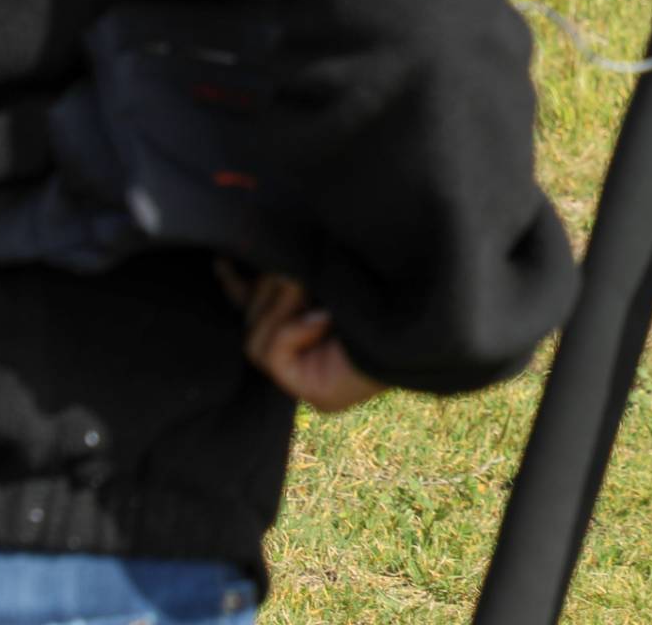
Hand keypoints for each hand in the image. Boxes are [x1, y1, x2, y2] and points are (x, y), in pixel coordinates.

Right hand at [218, 265, 387, 413]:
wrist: (428, 313)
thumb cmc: (388, 280)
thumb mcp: (328, 268)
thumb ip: (292, 266)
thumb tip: (239, 256)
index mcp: (317, 324)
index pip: (260, 312)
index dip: (237, 288)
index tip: (224, 260)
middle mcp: (313, 357)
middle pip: (250, 322)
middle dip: (269, 291)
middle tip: (299, 273)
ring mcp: (313, 381)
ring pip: (253, 339)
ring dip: (280, 305)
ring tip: (312, 290)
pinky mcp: (317, 395)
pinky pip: (271, 356)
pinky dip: (292, 331)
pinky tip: (325, 320)